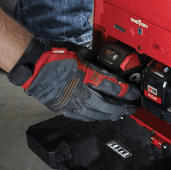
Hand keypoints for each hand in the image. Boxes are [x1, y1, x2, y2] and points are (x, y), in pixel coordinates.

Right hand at [8, 41, 139, 121]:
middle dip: (123, 108)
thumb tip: (106, 62)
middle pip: (108, 105)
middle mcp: (82, 92)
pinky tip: (99, 117)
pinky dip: (94, 117)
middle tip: (132, 109)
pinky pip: (82, 117)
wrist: (35, 65)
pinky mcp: (63, 108)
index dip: (128, 93)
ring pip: (96, 114)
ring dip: (110, 115)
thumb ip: (95, 59)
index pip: (114, 88)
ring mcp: (72, 102)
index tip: (135, 94)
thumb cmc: (55, 55)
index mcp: (88, 76)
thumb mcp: (81, 52)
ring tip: (119, 115)